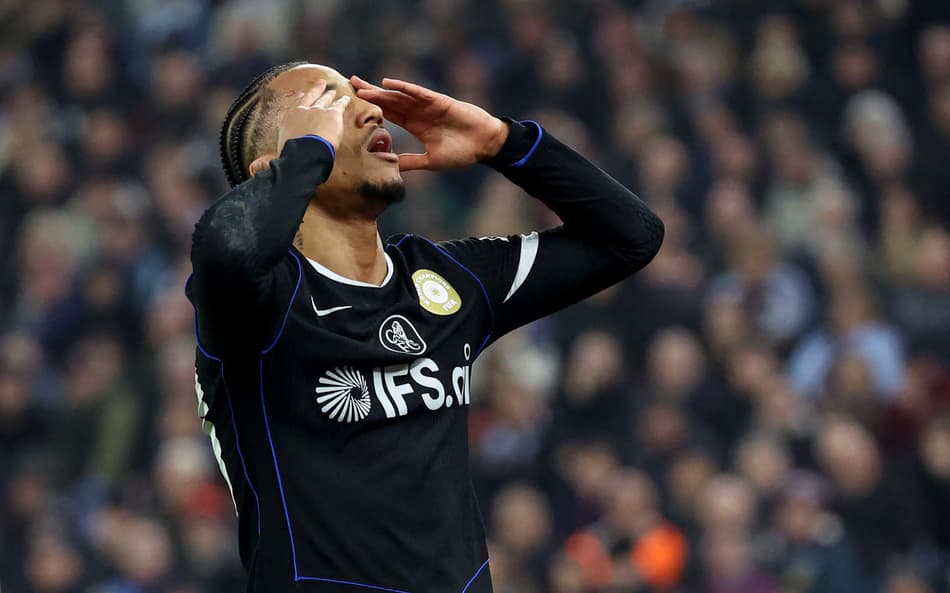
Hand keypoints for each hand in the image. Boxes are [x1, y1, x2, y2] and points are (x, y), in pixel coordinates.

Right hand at [277, 80, 350, 155]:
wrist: (304, 154)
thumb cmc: (291, 156)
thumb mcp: (279, 152)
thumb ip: (270, 155)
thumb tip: (255, 166)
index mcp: (289, 118)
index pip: (295, 105)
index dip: (300, 99)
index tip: (302, 94)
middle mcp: (302, 111)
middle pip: (311, 97)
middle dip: (316, 90)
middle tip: (321, 83)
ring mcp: (317, 111)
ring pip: (324, 100)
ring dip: (329, 95)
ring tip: (333, 91)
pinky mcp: (332, 115)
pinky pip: (339, 105)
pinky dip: (343, 101)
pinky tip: (346, 98)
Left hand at [352, 75, 507, 171]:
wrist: (485, 145)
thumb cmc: (462, 153)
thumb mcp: (431, 161)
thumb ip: (411, 162)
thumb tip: (391, 168)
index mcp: (416, 126)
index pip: (389, 115)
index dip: (372, 109)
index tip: (354, 105)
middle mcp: (419, 113)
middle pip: (389, 101)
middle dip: (370, 94)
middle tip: (349, 85)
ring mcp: (428, 106)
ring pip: (399, 96)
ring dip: (381, 91)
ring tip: (361, 87)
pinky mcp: (439, 102)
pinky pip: (419, 93)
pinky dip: (404, 87)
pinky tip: (389, 83)